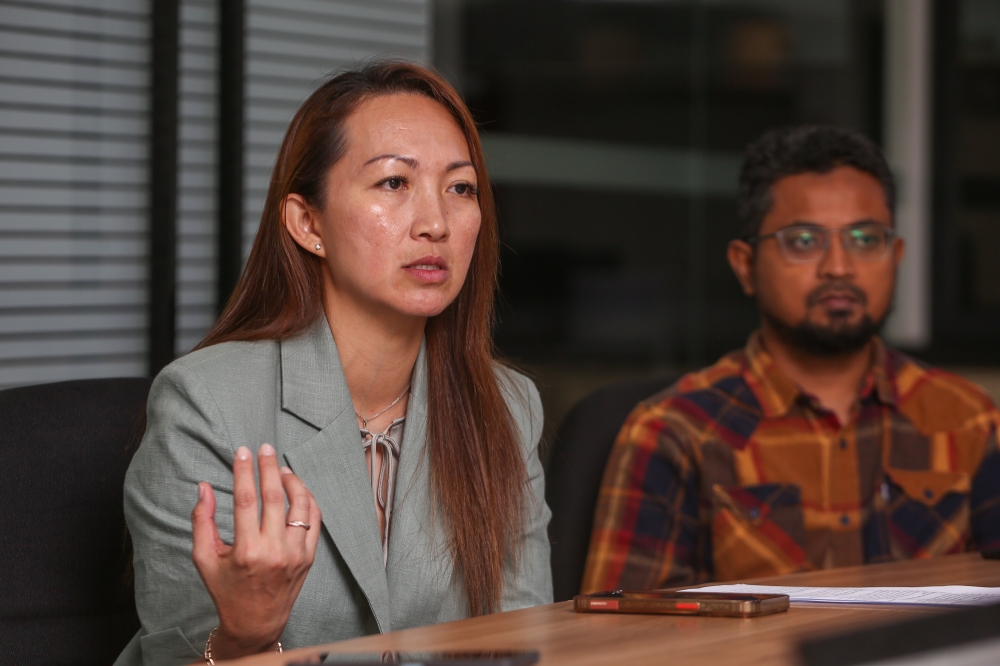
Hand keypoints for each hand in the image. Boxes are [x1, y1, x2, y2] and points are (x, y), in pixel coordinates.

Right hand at [191, 444, 320, 658]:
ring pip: (300, 505)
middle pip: (274, 496)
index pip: (246, 500)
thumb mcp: (204, 559)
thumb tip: (203, 487)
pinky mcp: (309, 556)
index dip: (244, 471)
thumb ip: (202, 521)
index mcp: (247, 551)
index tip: (242, 452)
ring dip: (292, 482)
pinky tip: (296, 489)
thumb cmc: (226, 589)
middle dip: (269, 467)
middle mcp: (275, 550)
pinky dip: (307, 500)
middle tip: (265, 448)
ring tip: (281, 468)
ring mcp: (296, 553)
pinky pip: (314, 519)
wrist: (256, 621)